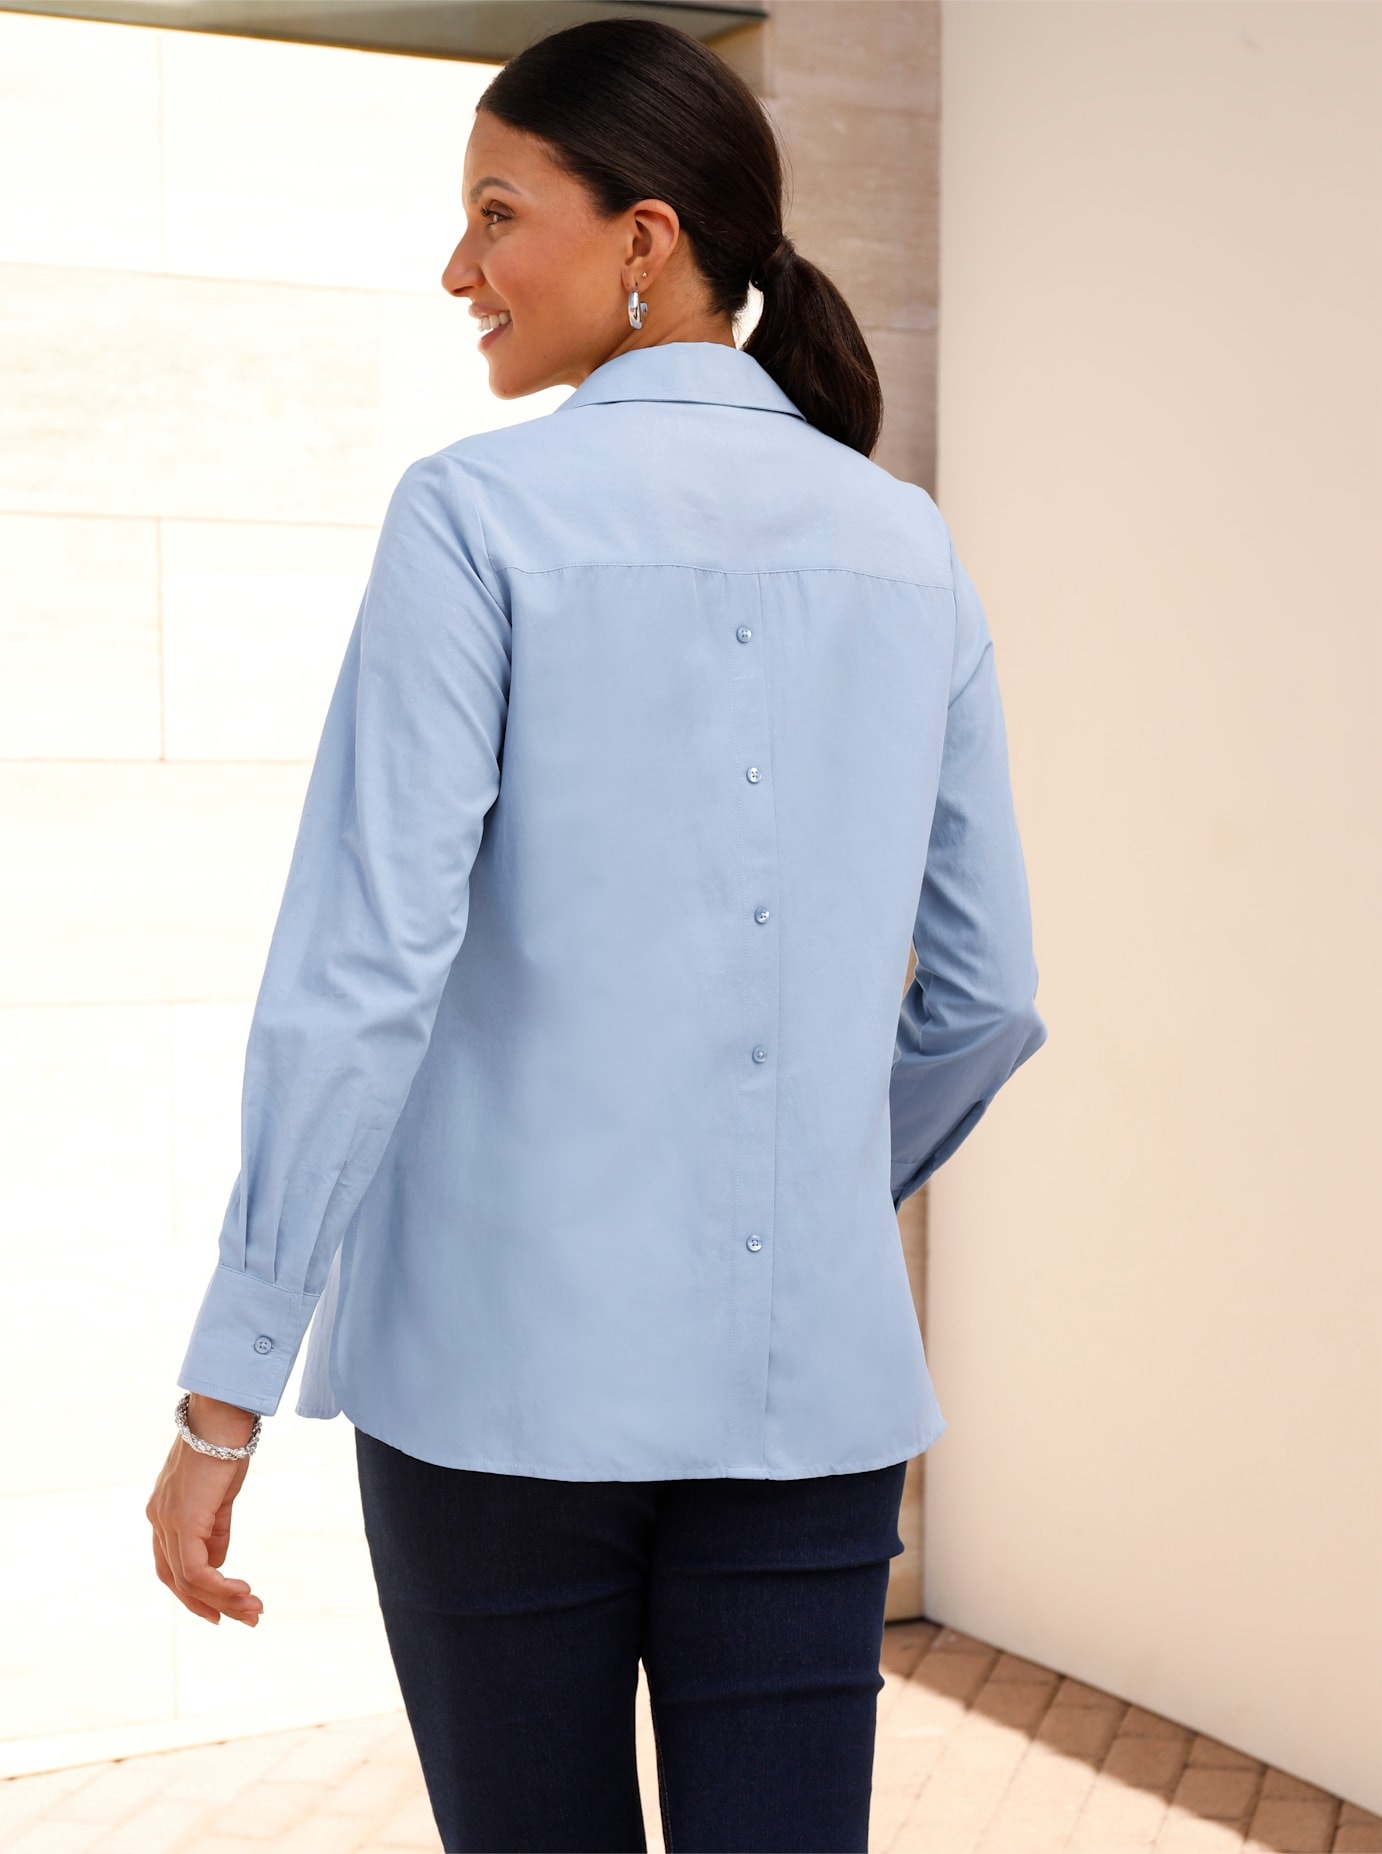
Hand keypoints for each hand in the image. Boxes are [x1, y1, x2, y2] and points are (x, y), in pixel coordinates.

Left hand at [146, 1394, 264, 1626]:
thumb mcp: (220, 1494)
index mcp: (164, 1512)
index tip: (222, 1608)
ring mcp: (167, 1521)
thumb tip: (218, 1563)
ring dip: (223, 1599)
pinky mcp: (183, 1521)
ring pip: (188, 1579)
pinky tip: (243, 1590)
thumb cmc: (225, 1446)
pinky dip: (220, 1586)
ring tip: (254, 1609)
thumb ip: (216, 1529)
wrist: (222, 1416)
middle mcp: (158, 1520)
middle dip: (210, 1604)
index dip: (194, 1591)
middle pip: (176, 1579)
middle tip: (245, 1619)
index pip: (172, 1564)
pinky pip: (198, 1569)